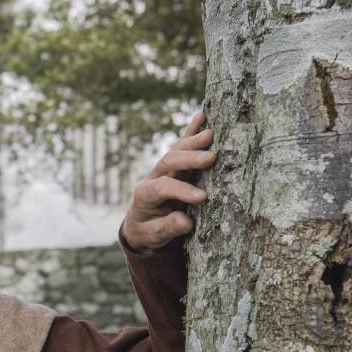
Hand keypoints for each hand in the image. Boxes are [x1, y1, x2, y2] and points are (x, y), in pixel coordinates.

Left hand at [123, 110, 214, 249]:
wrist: (140, 223)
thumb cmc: (148, 231)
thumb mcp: (153, 236)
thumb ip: (168, 228)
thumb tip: (186, 222)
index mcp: (144, 195)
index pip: (162, 188)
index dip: (182, 191)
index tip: (202, 197)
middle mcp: (152, 177)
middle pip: (168, 162)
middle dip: (189, 158)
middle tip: (211, 158)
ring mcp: (162, 168)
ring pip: (175, 150)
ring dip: (192, 141)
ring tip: (211, 134)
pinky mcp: (171, 164)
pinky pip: (180, 144)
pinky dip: (191, 130)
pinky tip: (202, 115)